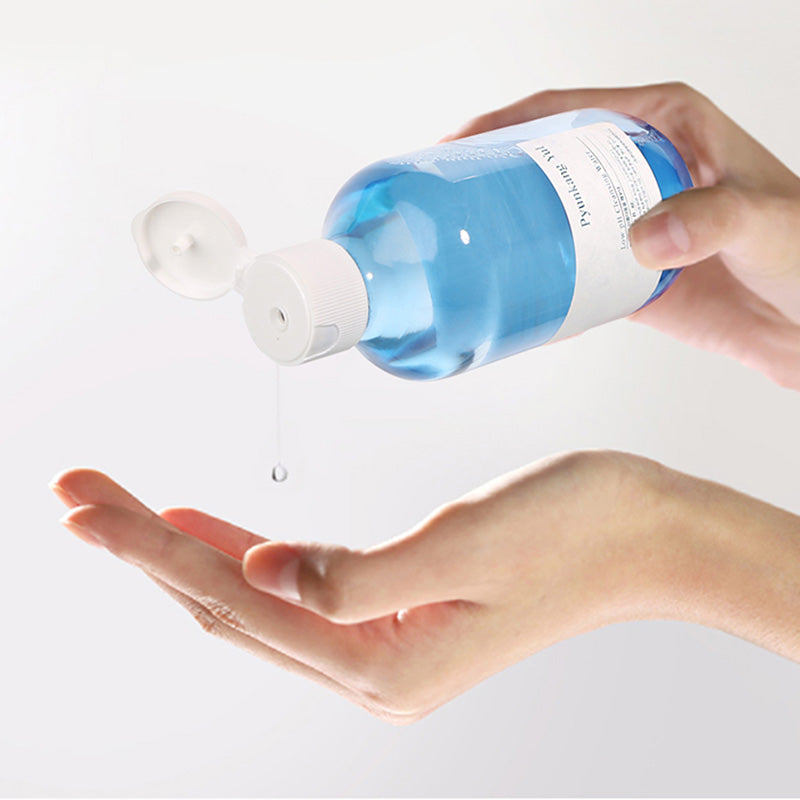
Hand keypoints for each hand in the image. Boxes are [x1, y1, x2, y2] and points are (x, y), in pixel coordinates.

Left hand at [50, 450, 799, 723]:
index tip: (86, 505)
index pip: (234, 597)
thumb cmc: (576, 529)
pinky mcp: (397, 606)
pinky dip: (242, 556)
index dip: (149, 547)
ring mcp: (383, 639)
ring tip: (125, 512)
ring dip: (185, 553)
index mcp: (382, 657)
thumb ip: (356, 574)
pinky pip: (294, 588)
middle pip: (229, 601)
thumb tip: (261, 575)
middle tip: (81, 494)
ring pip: (253, 597)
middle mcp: (372, 662)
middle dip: (146, 546)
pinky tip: (212, 533)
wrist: (645, 533)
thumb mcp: (466, 544)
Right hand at [440, 82, 799, 389]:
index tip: (459, 144)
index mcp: (665, 125)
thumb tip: (643, 239)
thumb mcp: (764, 219)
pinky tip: (505, 291)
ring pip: (549, 214)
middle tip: (444, 198)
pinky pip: (566, 269)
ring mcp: (626, 221)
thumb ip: (711, 218)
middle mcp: (637, 167)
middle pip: (545, 159)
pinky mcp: (623, 271)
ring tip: (460, 244)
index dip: (507, 123)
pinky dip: (535, 280)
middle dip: (491, 173)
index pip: (570, 109)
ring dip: (506, 227)